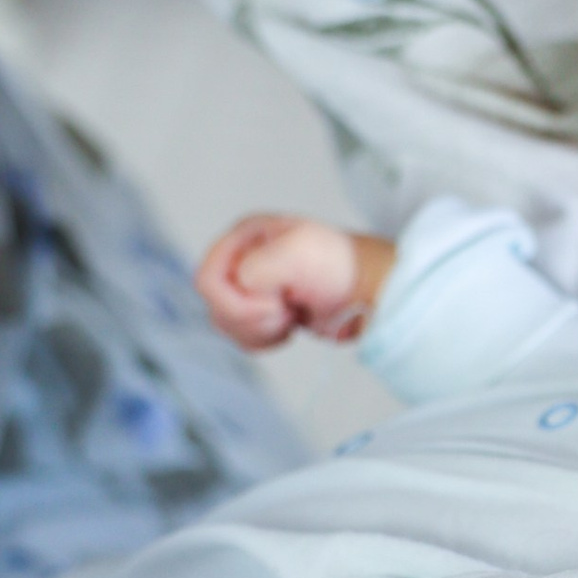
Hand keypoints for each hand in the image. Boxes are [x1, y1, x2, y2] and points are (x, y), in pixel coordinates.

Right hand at [194, 211, 395, 349]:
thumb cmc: (342, 265)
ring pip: (226, 323)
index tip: (273, 301)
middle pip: (215, 305)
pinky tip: (289, 326)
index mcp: (244, 237)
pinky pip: (242, 337)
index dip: (234, 300)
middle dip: (251, 316)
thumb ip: (259, 265)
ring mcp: (251, 289)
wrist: (369, 293)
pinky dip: (264, 339)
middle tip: (286, 308)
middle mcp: (242, 261)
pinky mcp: (262, 314)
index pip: (207, 278)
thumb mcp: (300, 251)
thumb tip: (242, 285)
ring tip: (291, 314)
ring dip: (259, 329)